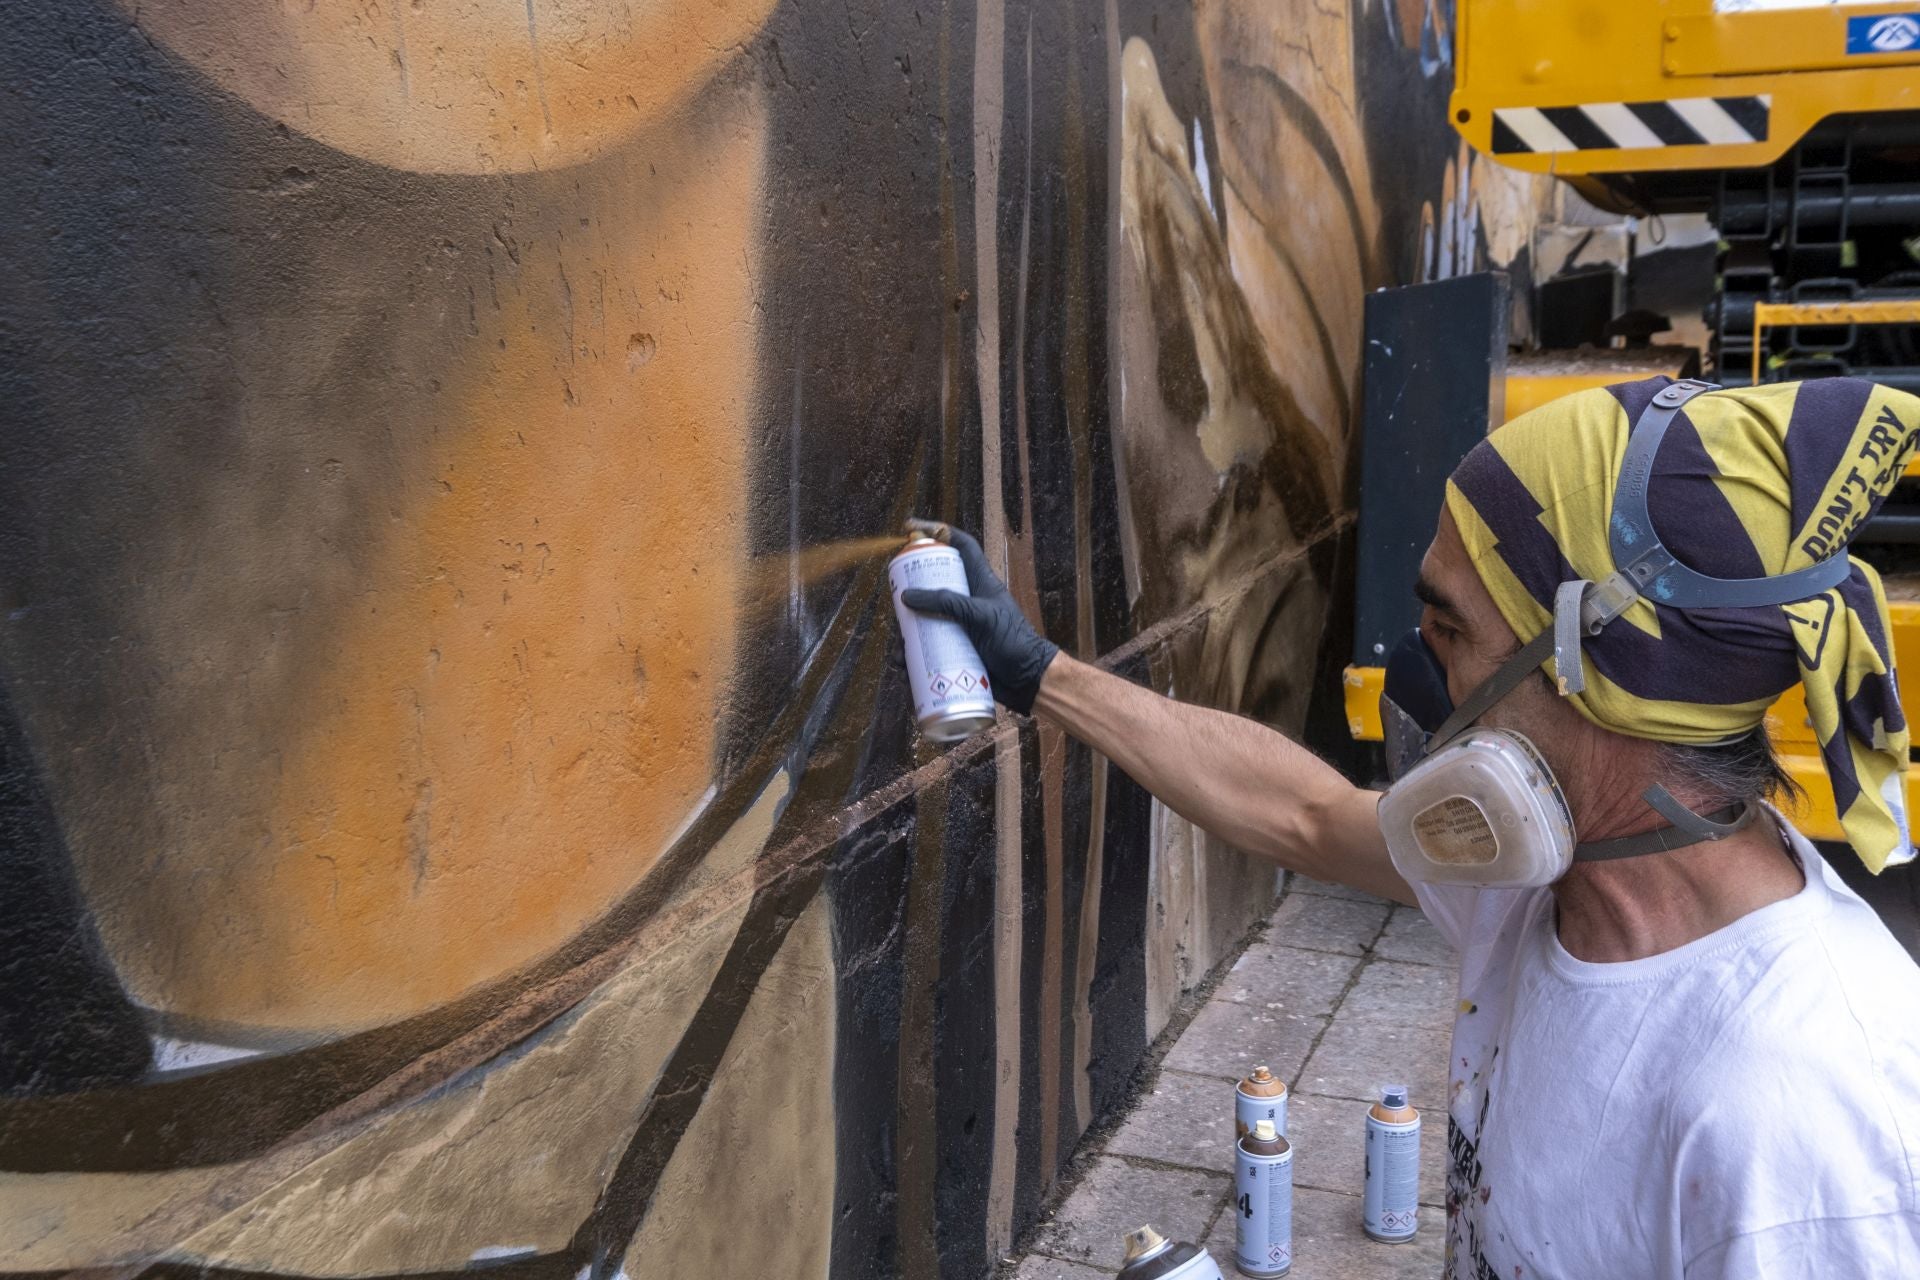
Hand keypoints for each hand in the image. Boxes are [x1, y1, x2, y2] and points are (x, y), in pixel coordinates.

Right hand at [898, 520, 1058, 714]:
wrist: (1027, 681)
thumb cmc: (1014, 642)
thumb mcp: (981, 615)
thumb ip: (947, 602)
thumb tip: (907, 596)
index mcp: (978, 582)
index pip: (960, 546)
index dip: (938, 531)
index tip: (911, 528)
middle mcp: (965, 600)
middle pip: (931, 584)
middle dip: (910, 593)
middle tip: (897, 603)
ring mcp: (959, 625)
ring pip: (924, 620)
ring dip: (908, 633)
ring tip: (901, 649)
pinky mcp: (954, 650)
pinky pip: (928, 649)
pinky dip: (913, 658)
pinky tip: (905, 666)